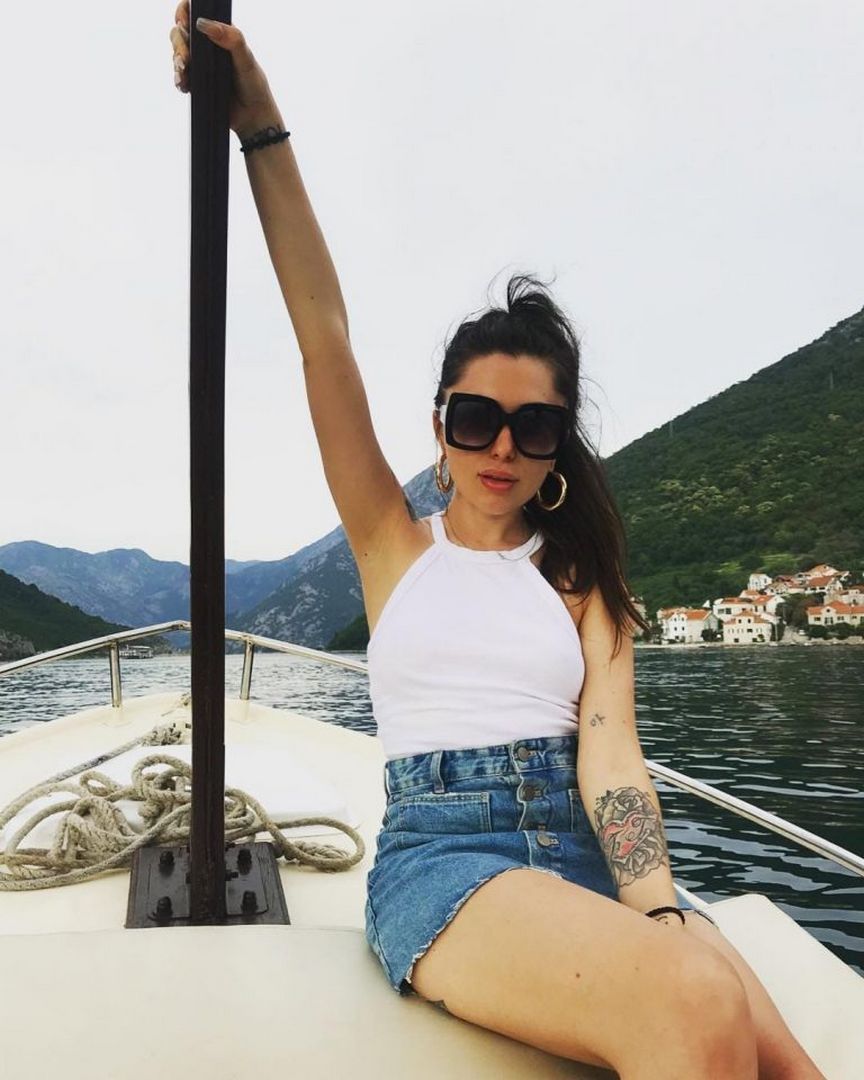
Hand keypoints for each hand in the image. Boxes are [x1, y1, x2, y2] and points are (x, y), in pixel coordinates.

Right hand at [169, 1, 283, 138]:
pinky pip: (180, 77)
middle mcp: (207, 47)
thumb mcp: (247, 60)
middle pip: (180, 33)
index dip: (184, 12)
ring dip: (176, 61)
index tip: (183, 21)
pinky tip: (183, 84)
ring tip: (183, 71)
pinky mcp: (196, 83)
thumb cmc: (254, 86)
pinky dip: (179, 79)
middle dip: (178, 43)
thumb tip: (204, 24)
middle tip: (185, 57)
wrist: (253, 118)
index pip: (196, 14)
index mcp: (220, 35)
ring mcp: (200, 65)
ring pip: (177, 54)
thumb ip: (232, 39)